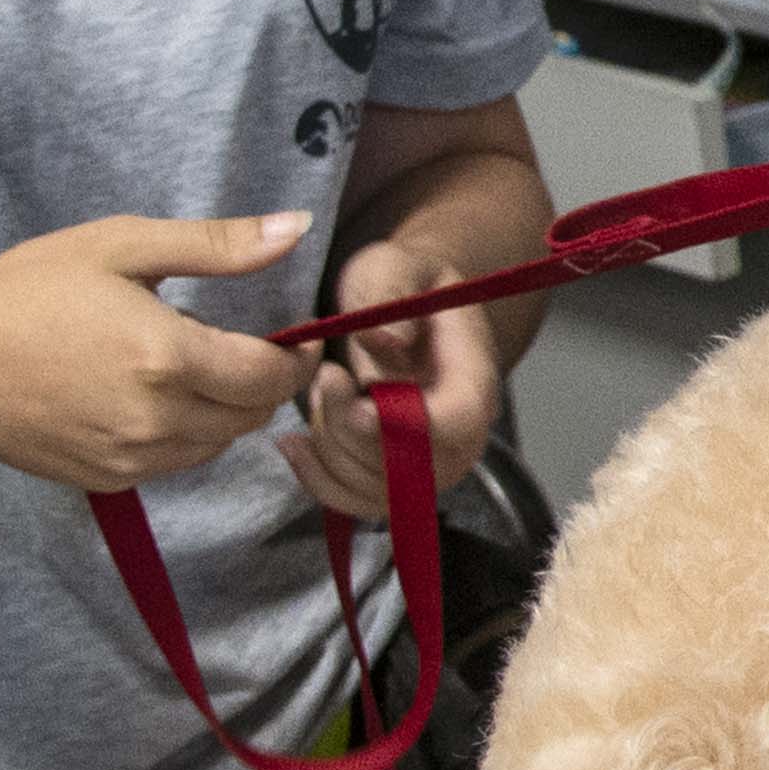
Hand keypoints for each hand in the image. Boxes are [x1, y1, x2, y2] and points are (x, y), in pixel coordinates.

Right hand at [0, 212, 314, 492]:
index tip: (298, 335)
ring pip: (218, 444)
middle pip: (252, 415)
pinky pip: (176, 462)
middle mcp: (157, 420)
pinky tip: (156, 395)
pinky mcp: (106, 479)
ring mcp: (130, 458)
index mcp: (168, 358)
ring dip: (227, 410)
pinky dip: (186, 434)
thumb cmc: (27, 289)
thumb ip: (219, 244)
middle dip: (265, 382)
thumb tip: (297, 229)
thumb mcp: (123, 246)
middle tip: (249, 345)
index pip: (270, 376)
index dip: (296, 356)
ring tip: (197, 366)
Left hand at [278, 248, 506, 524]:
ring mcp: (432, 466)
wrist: (412, 306)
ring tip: (317, 394)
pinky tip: (295, 442)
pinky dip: (318, 478)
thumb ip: (392, 296)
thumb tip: (385, 342)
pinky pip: (357, 502)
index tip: (340, 386)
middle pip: (410, 470)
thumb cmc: (405, 283)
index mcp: (473, 379)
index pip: (452, 424)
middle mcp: (463, 435)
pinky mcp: (397, 480)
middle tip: (321, 378)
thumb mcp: (396, 266)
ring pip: (376, 492)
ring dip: (329, 448)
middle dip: (346, 432)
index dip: (395, 422)